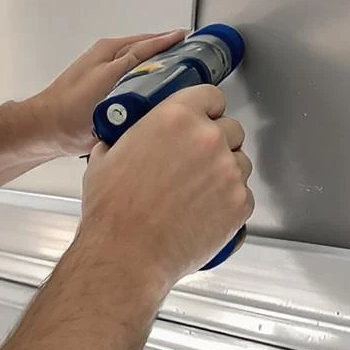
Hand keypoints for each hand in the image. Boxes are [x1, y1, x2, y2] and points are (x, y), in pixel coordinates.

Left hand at [14, 30, 186, 159]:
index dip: (170, 40)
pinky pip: (135, 86)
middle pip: (147, 53)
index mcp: (110, 51)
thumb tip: (157, 47)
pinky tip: (156, 100)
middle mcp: (110, 60)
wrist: (48, 129)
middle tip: (192, 60)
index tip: (189, 38)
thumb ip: (132, 61)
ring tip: (180, 79)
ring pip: (142, 70)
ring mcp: (109, 78)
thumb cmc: (70, 106)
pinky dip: (147, 88)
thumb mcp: (107, 77)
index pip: (149, 41)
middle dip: (169, 54)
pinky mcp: (107, 96)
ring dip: (159, 72)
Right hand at [74, 85, 252, 295]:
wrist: (127, 254)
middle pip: (231, 128)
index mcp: (176, 117)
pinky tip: (206, 211)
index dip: (206, 108)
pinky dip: (230, 201)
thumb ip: (125, 138)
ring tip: (199, 191)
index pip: (211, 95)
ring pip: (241, 161)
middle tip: (196, 162)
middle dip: (217, 142)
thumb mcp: (105, 157)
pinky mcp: (240, 202)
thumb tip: (123, 139)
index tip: (203, 118)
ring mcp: (228, 171)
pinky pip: (244, 194)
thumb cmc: (113, 211)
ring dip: (226, 171)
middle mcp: (208, 138)